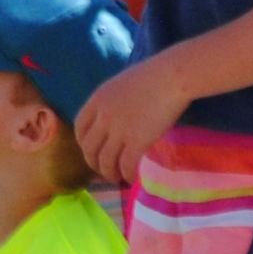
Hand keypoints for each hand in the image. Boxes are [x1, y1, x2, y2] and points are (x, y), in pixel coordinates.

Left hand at [71, 54, 189, 184]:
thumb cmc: (154, 75)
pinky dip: (128, 175)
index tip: (92, 151)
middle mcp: (103, 116)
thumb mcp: (122, 84)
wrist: (172, 76)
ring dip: (110, 173)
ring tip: (118, 178)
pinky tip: (133, 178)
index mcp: (97, 100)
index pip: (80, 128)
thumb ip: (112, 101)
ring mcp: (119, 130)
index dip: (83, 144)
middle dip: (94, 163)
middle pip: (89, 148)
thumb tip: (115, 118)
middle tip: (104, 170)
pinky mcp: (137, 141)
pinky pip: (126, 165)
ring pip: (105, 161)